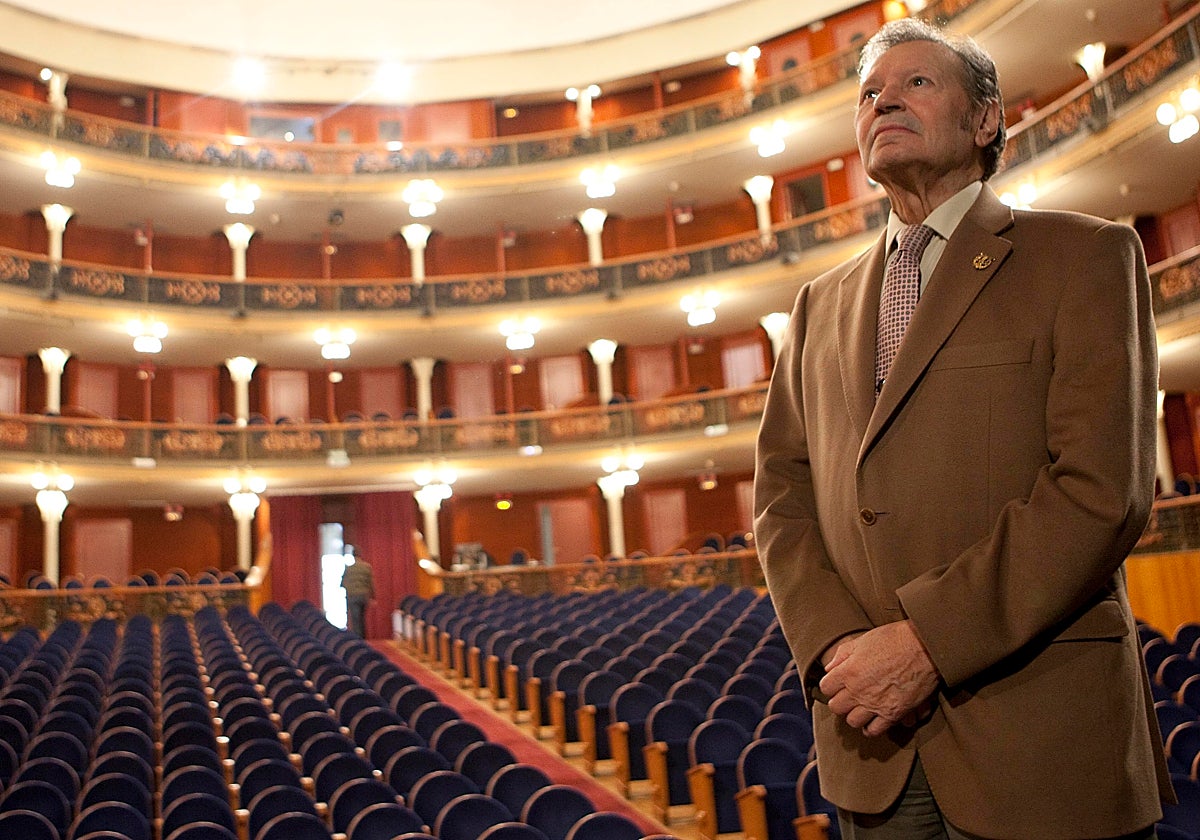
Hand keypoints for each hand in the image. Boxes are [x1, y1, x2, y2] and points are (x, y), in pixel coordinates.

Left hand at [818, 620, 939, 736]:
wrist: (925, 647)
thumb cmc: (894, 638)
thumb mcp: (863, 640)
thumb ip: (842, 654)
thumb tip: (829, 668)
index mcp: (848, 671)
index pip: (826, 687)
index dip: (831, 684)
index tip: (838, 683)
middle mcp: (858, 690)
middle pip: (836, 707)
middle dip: (840, 701)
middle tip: (849, 696)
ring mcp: (875, 704)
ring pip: (852, 721)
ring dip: (854, 715)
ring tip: (861, 708)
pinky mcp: (893, 713)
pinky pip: (874, 730)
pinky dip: (870, 728)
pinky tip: (872, 721)